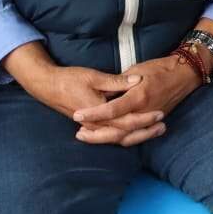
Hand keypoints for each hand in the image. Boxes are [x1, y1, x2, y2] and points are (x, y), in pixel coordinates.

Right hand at [2, 42, 151, 140]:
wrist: (49, 87)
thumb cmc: (71, 79)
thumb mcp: (94, 76)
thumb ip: (116, 82)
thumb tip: (137, 80)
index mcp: (98, 112)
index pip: (125, 120)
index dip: (144, 118)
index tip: (160, 112)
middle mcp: (95, 124)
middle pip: (124, 133)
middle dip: (145, 130)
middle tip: (163, 124)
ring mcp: (93, 126)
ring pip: (118, 137)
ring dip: (137, 134)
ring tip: (156, 129)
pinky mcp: (91, 125)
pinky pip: (111, 134)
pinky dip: (126, 134)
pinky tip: (137, 131)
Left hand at [70, 54, 201, 144]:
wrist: (185, 74)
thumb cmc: (161, 67)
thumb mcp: (137, 69)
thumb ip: (120, 83)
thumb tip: (104, 93)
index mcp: (139, 96)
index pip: (112, 110)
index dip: (93, 113)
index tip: (77, 114)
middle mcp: (144, 111)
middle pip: (117, 131)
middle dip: (96, 135)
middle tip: (79, 134)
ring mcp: (149, 119)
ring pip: (126, 137)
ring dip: (106, 139)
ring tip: (88, 137)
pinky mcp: (153, 122)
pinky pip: (135, 135)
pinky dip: (120, 139)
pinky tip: (108, 138)